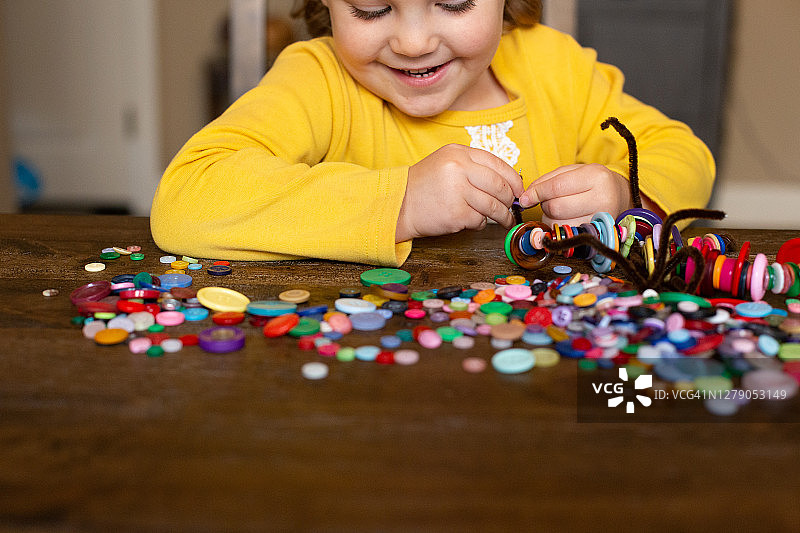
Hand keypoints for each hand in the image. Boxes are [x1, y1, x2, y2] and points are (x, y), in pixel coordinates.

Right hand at [396, 144, 523, 241]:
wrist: (398, 205)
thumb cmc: (424, 187)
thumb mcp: (446, 164)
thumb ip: (473, 168)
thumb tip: (506, 183)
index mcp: (458, 153)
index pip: (497, 163)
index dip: (513, 179)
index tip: (518, 190)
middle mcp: (458, 168)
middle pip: (499, 185)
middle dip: (509, 199)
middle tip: (511, 207)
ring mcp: (457, 191)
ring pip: (493, 205)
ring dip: (501, 215)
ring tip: (503, 220)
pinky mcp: (456, 213)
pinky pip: (480, 220)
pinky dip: (480, 223)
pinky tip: (472, 222)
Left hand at [518, 164, 630, 226]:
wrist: (618, 195)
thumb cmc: (591, 182)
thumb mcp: (572, 171)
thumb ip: (546, 180)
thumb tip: (526, 198)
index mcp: (596, 177)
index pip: (556, 187)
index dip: (536, 193)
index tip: (525, 198)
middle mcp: (602, 199)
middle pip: (556, 207)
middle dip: (545, 205)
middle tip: (550, 200)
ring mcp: (600, 220)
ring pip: (558, 223)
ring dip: (550, 217)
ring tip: (562, 208)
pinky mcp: (595, 235)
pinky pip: (564, 234)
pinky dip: (558, 228)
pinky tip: (567, 219)